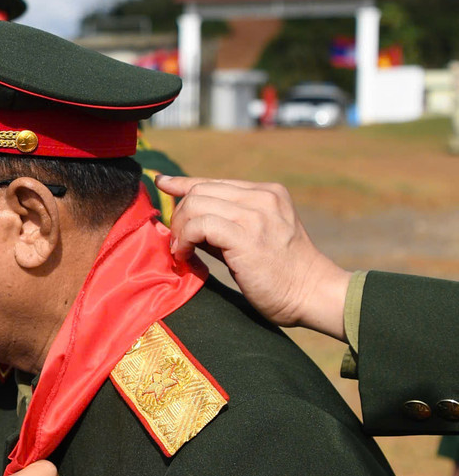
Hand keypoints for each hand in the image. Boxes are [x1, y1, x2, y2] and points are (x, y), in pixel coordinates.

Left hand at [156, 176, 351, 339]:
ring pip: (196, 204)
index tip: (163, 183)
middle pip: (200, 191)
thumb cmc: (281, 274)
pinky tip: (186, 255)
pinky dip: (185, 239)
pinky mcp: (248, 235)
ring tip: (182, 251)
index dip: (184, 183)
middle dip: (180, 216)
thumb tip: (184, 219)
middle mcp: (263, 197)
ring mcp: (257, 214)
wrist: (313, 294)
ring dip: (180, 229)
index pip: (213, 182)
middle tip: (178, 243)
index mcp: (267, 193)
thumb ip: (223, 223)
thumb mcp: (254, 237)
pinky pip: (200, 225)